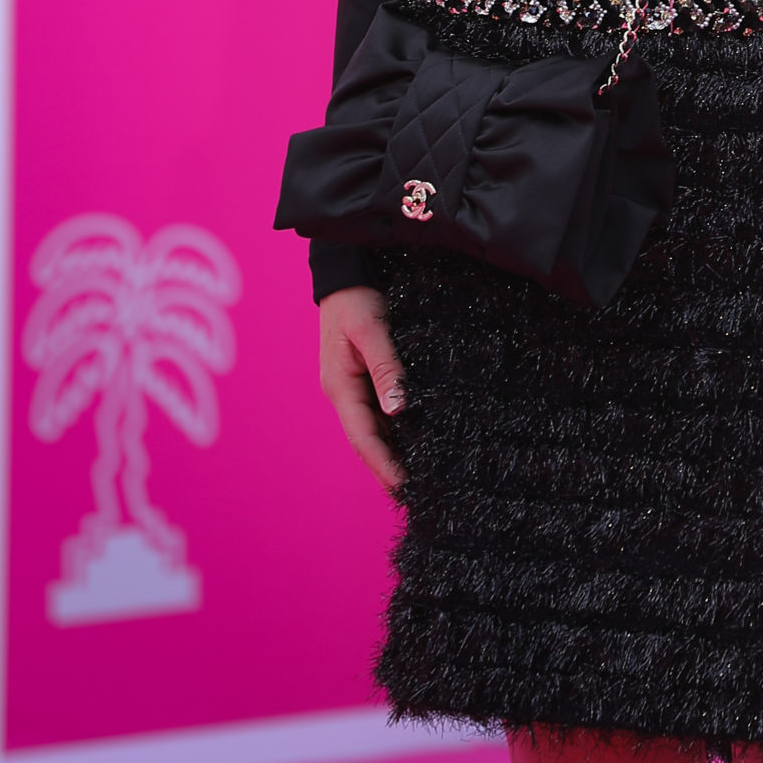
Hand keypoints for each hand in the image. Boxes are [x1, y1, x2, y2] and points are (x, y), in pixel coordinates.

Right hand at [319, 286, 405, 490]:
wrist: (346, 271)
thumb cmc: (355, 299)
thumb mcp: (370, 330)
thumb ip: (385, 368)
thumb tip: (398, 410)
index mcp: (340, 386)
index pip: (362, 436)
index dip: (382, 463)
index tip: (403, 486)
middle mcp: (346, 391)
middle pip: (368, 438)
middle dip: (388, 464)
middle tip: (418, 490)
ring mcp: (355, 384)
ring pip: (376, 425)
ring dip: (394, 448)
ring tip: (422, 471)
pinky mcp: (367, 375)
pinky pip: (382, 408)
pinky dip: (397, 425)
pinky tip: (418, 434)